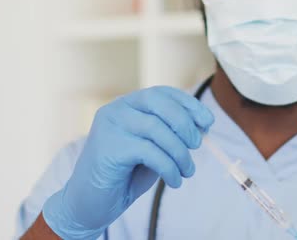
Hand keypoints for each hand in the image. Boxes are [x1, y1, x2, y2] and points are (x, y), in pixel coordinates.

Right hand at [42, 86, 213, 239]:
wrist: (89, 204)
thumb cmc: (124, 175)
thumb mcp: (153, 149)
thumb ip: (171, 134)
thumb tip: (202, 126)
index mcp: (127, 105)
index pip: (162, 93)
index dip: (188, 104)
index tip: (208, 122)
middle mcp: (116, 109)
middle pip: (159, 104)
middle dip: (185, 124)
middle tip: (197, 146)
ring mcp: (110, 126)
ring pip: (157, 129)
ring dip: (180, 153)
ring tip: (188, 171)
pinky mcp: (109, 147)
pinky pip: (150, 152)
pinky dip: (169, 167)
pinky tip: (175, 181)